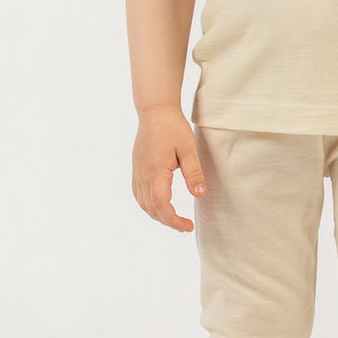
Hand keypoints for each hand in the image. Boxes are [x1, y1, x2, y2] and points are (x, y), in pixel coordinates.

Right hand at [132, 107, 207, 231]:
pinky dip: (148, 205)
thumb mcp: (188, 149)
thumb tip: (200, 195)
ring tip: (174, 219)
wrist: (155, 110)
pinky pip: (138, 193)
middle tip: (185, 226)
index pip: (161, 205)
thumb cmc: (173, 127)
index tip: (188, 227)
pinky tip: (158, 205)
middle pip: (151, 208)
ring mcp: (137, 172)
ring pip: (142, 203)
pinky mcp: (137, 168)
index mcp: (155, 172)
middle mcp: (142, 175)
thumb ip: (193, 173)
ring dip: (157, 214)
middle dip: (167, 221)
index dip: (174, 220)